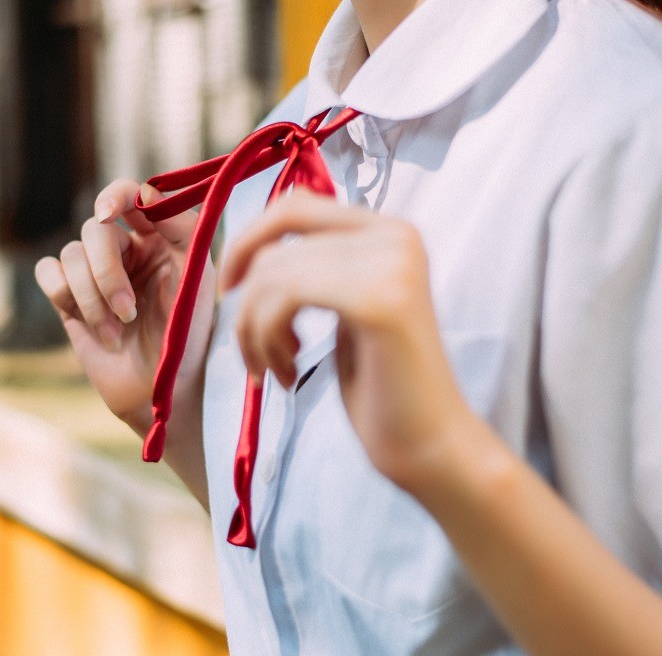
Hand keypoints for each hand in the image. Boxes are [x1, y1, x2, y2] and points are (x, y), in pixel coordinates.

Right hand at [34, 179, 215, 437]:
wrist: (159, 389)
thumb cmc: (186, 336)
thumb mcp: (196, 279)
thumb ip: (182, 230)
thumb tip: (148, 194)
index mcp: (158, 238)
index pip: (131, 195)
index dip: (116, 196)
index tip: (109, 214)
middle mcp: (125, 249)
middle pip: (94, 230)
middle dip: (107, 273)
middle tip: (128, 312)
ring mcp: (94, 273)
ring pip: (71, 255)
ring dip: (92, 297)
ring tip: (116, 332)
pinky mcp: (68, 297)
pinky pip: (47, 272)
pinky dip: (63, 295)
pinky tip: (86, 322)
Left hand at [220, 191, 475, 494]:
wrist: (430, 444)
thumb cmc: (383, 388)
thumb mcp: (346, 309)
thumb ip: (319, 267)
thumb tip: (252, 244)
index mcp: (392, 231)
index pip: (297, 205)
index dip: (248, 241)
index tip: (230, 291)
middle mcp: (397, 235)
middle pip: (278, 243)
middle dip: (247, 302)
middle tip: (255, 354)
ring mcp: (392, 263)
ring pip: (274, 273)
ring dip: (255, 330)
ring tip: (276, 370)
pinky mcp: (379, 299)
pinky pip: (285, 296)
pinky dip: (266, 338)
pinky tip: (286, 373)